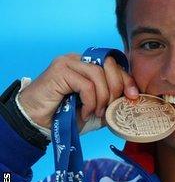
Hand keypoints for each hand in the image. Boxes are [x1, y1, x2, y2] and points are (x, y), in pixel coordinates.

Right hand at [18, 53, 138, 127]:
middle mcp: (78, 59)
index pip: (114, 65)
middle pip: (109, 65)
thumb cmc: (63, 115)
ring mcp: (68, 62)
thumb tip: (131, 98)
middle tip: (111, 108)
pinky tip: (86, 112)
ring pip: (98, 75)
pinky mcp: (59, 70)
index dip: (126, 79)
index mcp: (87, 65)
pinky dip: (90, 101)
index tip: (133, 96)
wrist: (34, 122)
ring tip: (97, 113)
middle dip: (117, 88)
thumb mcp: (94, 108)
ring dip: (103, 97)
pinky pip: (86, 85)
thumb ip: (110, 101)